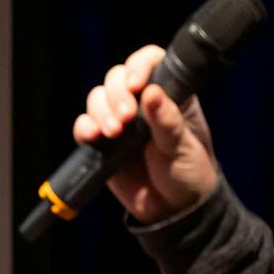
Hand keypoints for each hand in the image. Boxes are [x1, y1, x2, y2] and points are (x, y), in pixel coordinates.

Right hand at [72, 43, 220, 223]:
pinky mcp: (102, 144)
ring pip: (97, 99)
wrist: (173, 210)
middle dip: (116, 95)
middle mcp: (142, 104)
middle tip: (126, 118)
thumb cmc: (189, 173)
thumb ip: (168, 119)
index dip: (139, 66)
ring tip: (113, 133)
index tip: (135, 85)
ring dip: (100, 112)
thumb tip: (152, 92)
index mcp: (169, 96)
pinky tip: (93, 137)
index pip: (151, 63)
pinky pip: (84, 126)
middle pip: (116, 79)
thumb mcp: (184, 145)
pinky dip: (84, 128)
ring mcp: (120, 123)